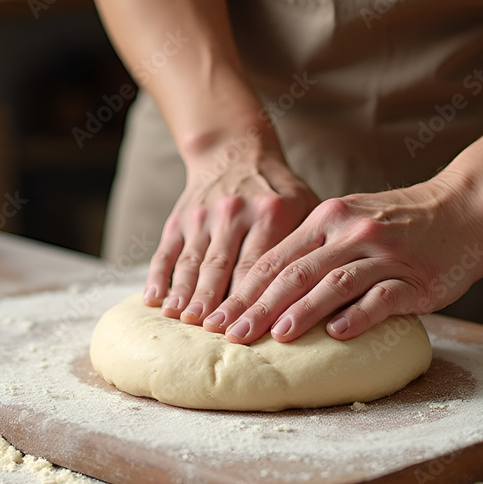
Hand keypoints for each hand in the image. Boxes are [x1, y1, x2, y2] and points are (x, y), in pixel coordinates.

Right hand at [143, 132, 319, 324]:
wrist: (235, 151)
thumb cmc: (279, 191)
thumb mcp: (305, 203)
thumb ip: (312, 243)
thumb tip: (328, 294)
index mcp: (271, 211)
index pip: (259, 266)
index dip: (252, 300)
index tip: (248, 329)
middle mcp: (235, 212)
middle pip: (223, 267)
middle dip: (216, 302)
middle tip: (212, 332)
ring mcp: (204, 215)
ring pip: (193, 260)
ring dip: (186, 292)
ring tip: (182, 320)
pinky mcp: (180, 217)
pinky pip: (166, 250)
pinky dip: (159, 275)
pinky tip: (154, 300)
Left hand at [202, 171, 482, 343]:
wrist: (467, 207)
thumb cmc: (402, 222)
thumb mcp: (351, 221)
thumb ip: (315, 249)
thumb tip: (269, 291)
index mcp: (327, 219)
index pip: (274, 258)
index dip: (242, 290)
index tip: (216, 317)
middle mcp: (349, 232)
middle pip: (294, 273)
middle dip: (258, 306)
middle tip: (231, 335)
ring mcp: (383, 253)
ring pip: (332, 283)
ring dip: (301, 311)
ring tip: (275, 337)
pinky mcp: (414, 276)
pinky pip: (381, 297)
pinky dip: (358, 316)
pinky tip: (338, 335)